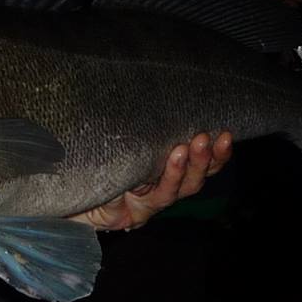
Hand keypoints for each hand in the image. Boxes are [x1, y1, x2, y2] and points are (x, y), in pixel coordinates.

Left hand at [73, 131, 233, 232]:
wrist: (75, 194)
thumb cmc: (103, 163)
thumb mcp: (126, 142)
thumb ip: (142, 127)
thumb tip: (151, 87)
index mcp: (170, 171)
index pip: (203, 164)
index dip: (218, 154)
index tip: (225, 135)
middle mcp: (165, 188)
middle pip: (194, 180)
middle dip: (204, 161)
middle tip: (206, 140)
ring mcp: (149, 203)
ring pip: (174, 191)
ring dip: (180, 171)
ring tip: (180, 151)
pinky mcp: (131, 214)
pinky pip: (144, 199)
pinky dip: (149, 185)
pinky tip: (146, 174)